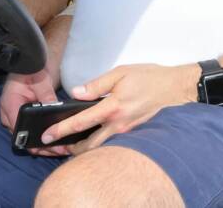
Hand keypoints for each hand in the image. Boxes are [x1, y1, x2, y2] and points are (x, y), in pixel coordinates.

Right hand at [0, 69, 66, 156]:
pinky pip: (31, 132)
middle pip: (23, 137)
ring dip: (43, 145)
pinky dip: (42, 138)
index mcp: (10, 104)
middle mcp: (9, 114)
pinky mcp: (24, 117)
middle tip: (60, 151)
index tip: (48, 146)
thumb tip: (54, 110)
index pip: (18, 129)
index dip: (33, 141)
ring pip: (27, 137)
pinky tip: (57, 143)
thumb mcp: (41, 81)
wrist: (31, 63)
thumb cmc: (32, 68)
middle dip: (41, 147)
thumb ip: (46, 95)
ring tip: (61, 150)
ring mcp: (15, 117)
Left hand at [41, 63, 198, 154]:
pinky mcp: (132, 133)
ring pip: (99, 148)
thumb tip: (76, 93)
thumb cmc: (149, 78)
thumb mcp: (121, 73)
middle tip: (54, 146)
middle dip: (69, 148)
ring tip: (67, 145)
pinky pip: (110, 144)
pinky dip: (97, 145)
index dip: (62, 129)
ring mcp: (126, 132)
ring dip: (82, 149)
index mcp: (113, 107)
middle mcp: (118, 124)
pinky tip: (90, 138)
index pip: (81, 121)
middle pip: (88, 146)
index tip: (47, 135)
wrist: (174, 88)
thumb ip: (97, 84)